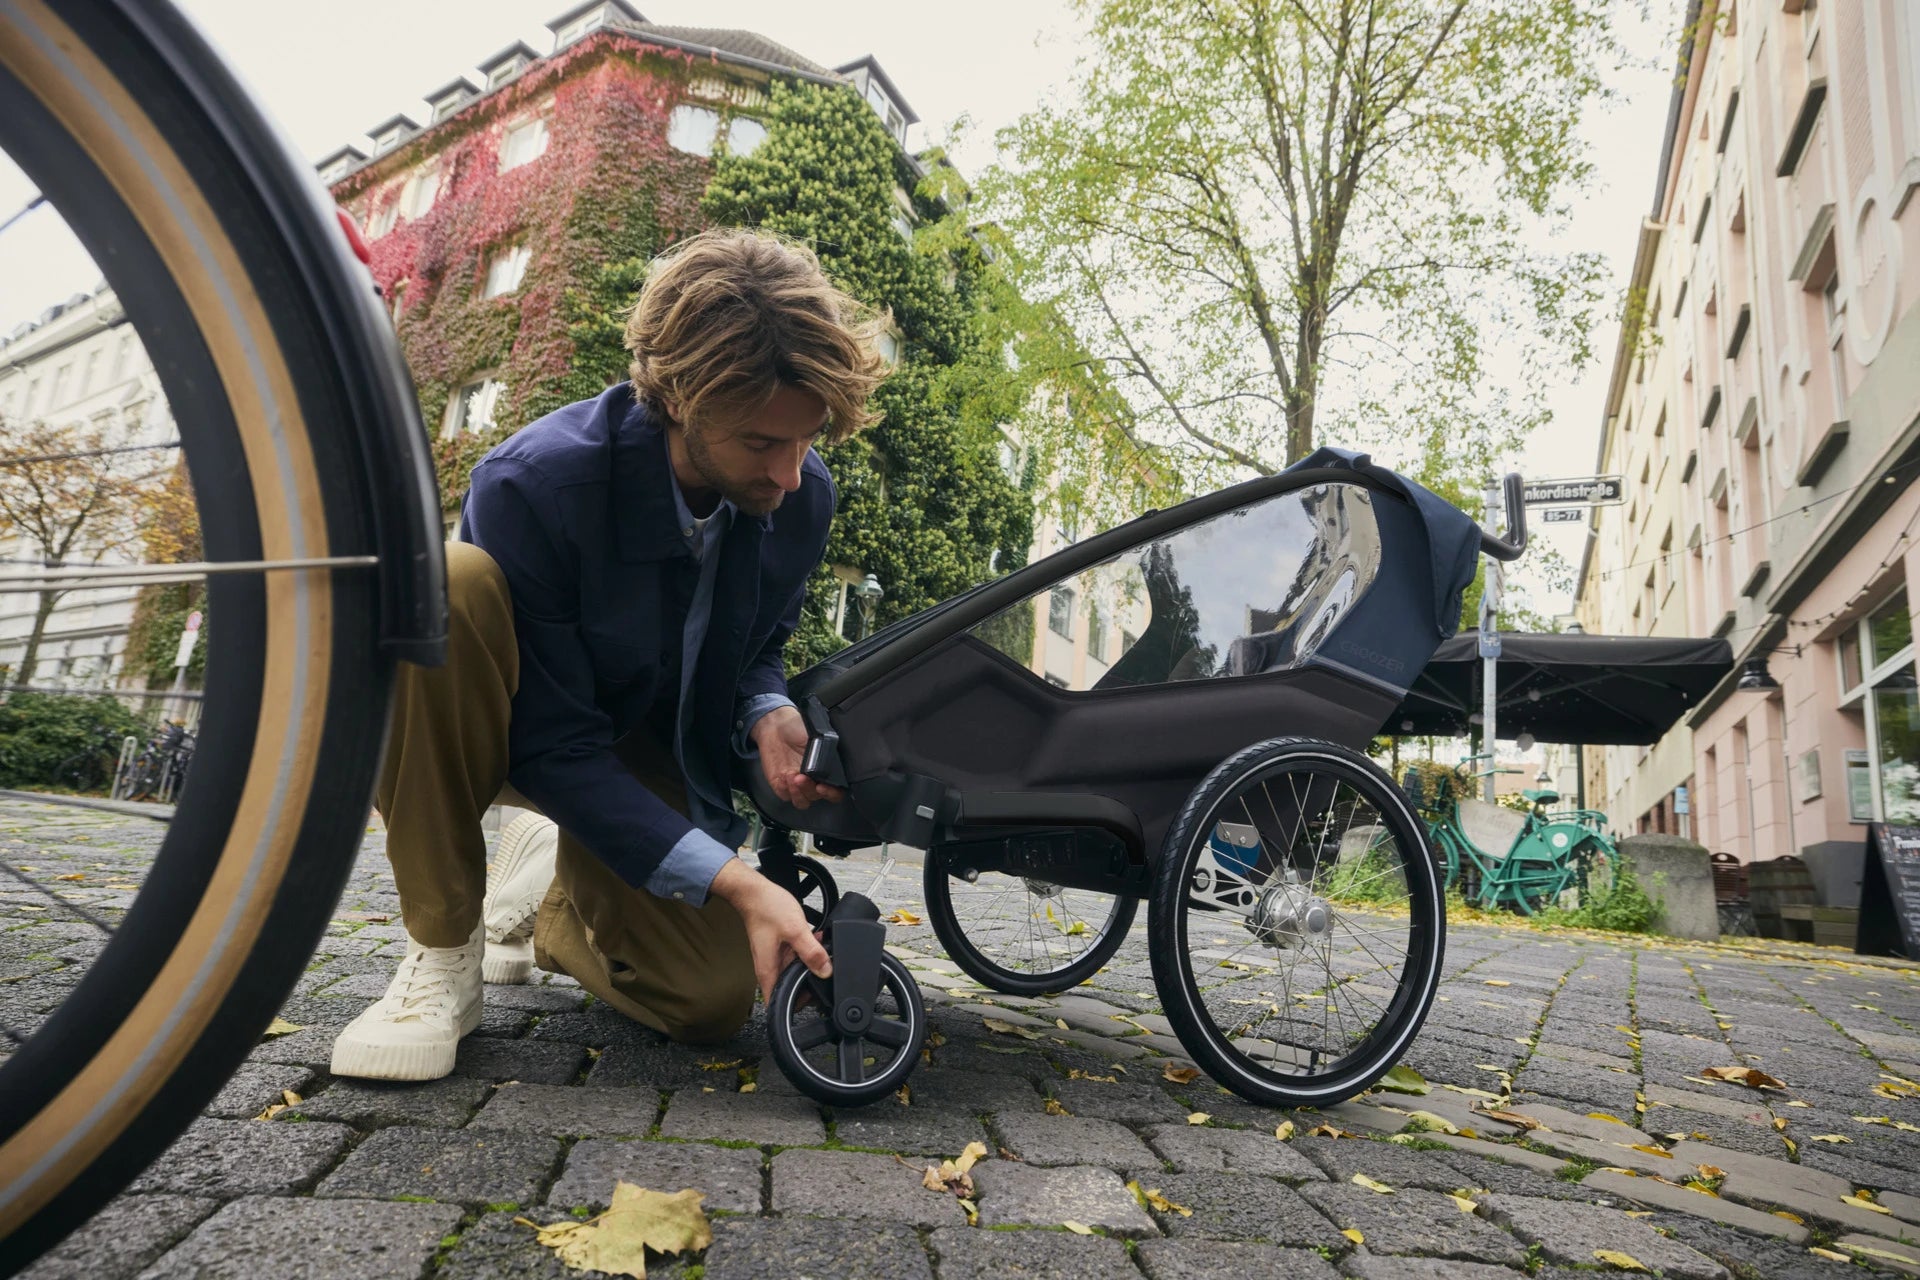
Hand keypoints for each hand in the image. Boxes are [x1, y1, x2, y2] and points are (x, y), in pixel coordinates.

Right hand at [712, 857, 830, 1000]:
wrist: (754, 892)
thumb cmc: (767, 909)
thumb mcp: (795, 930)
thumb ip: (811, 952)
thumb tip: (825, 971)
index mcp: (769, 971)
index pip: (780, 1002)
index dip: (797, 1005)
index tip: (814, 998)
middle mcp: (770, 968)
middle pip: (791, 988)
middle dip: (810, 983)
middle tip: (825, 970)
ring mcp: (775, 958)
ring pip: (796, 971)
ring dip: (810, 965)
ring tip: (821, 952)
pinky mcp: (780, 948)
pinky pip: (797, 957)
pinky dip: (808, 952)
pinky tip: (816, 940)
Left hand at [752, 705, 844, 808]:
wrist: (776, 726)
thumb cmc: (797, 728)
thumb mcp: (817, 736)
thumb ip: (825, 750)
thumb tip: (830, 758)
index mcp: (826, 769)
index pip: (836, 790)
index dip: (832, 793)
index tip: (823, 787)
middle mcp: (813, 779)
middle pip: (818, 797)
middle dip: (811, 790)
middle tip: (805, 778)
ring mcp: (798, 784)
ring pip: (803, 801)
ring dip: (799, 793)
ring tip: (793, 777)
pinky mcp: (782, 785)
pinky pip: (786, 796)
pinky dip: (786, 789)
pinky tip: (784, 776)